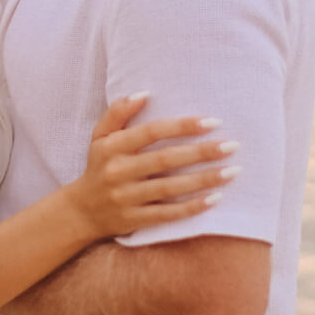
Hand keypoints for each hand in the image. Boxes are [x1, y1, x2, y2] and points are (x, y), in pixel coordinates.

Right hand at [68, 96, 238, 241]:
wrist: (81, 212)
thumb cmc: (98, 166)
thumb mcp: (100, 136)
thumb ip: (118, 112)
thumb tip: (144, 93)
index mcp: (112, 146)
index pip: (151, 131)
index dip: (182, 126)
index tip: (212, 122)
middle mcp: (119, 171)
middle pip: (166, 159)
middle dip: (201, 152)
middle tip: (231, 146)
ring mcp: (127, 198)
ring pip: (171, 188)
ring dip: (204, 180)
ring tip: (232, 171)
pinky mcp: (135, 220)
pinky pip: (168, 214)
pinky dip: (192, 208)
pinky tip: (215, 199)